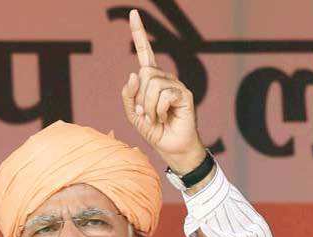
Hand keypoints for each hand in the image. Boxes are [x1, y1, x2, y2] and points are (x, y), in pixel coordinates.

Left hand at [121, 9, 204, 174]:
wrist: (170, 147)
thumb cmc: (153, 130)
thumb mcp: (133, 114)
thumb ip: (128, 95)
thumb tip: (134, 73)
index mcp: (151, 80)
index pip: (144, 52)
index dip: (138, 34)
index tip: (133, 14)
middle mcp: (164, 78)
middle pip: (144, 74)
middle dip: (139, 98)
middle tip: (146, 115)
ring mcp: (176, 85)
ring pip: (152, 85)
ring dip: (148, 107)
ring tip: (155, 118)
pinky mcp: (184, 94)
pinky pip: (163, 95)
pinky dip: (158, 110)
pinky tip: (165, 118)